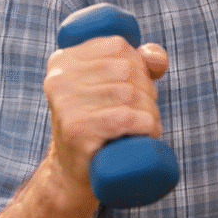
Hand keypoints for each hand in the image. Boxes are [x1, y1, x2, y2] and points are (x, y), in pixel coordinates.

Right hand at [43, 35, 168, 199]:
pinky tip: (149, 133)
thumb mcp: (110, 85)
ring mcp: (64, 105)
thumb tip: (158, 58)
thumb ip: (136, 62)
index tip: (138, 88)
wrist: (75, 171)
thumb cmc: (100, 123)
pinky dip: (147, 125)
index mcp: (62, 60)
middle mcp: (58, 79)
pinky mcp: (76, 130)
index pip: (117, 46)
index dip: (140, 65)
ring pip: (129, 94)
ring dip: (151, 112)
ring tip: (148, 125)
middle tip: (146, 112)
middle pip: (126, 70)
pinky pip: (125, 118)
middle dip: (148, 91)